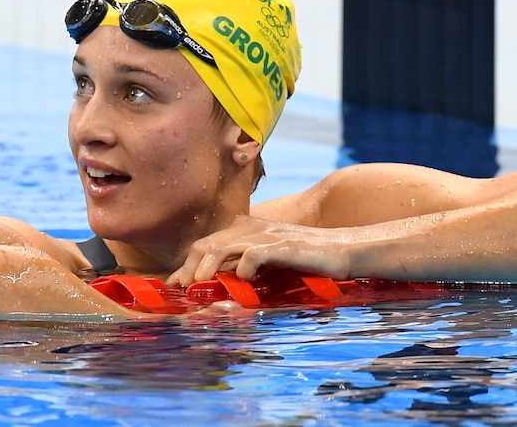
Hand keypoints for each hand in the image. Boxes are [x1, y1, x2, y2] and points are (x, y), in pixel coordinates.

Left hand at [167, 215, 352, 286]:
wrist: (343, 249)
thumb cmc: (307, 258)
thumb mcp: (271, 257)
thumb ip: (246, 262)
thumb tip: (220, 281)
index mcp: (246, 227)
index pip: (206, 243)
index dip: (186, 264)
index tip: (173, 285)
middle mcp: (251, 227)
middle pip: (206, 244)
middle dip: (188, 269)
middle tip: (181, 290)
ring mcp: (265, 235)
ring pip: (221, 248)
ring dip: (205, 270)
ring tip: (199, 288)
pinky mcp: (280, 246)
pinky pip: (251, 256)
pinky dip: (242, 270)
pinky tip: (241, 282)